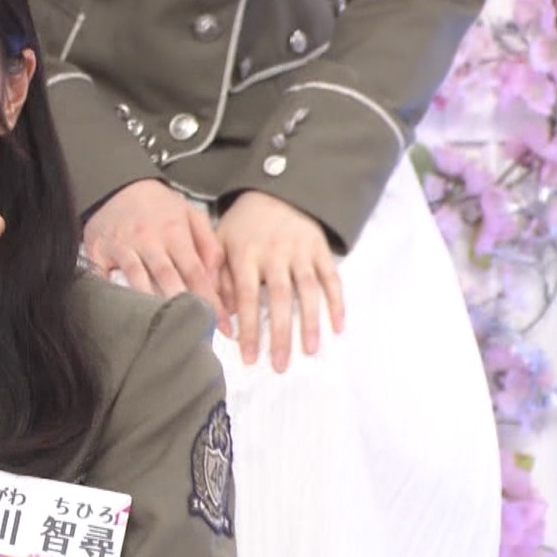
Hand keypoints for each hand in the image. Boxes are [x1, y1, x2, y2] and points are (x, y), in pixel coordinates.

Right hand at [83, 179, 227, 330]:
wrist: (118, 185)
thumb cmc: (157, 206)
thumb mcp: (190, 215)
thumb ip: (208, 245)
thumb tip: (217, 277)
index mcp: (174, 231)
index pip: (196, 271)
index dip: (210, 300)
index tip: (222, 325)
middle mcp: (148, 239)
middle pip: (167, 277)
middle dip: (183, 306)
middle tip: (197, 331)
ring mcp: (122, 245)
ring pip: (136, 277)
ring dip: (149, 302)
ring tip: (162, 327)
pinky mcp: (99, 250)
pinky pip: (102, 276)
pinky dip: (108, 292)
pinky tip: (118, 311)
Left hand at [216, 190, 344, 372]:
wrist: (276, 190)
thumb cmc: (243, 225)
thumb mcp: (221, 243)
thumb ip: (218, 278)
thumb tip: (222, 318)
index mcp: (245, 254)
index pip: (247, 297)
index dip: (249, 328)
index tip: (249, 357)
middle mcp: (274, 253)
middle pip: (279, 298)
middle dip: (280, 334)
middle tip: (280, 365)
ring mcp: (300, 250)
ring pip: (308, 290)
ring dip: (311, 322)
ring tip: (310, 351)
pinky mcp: (321, 249)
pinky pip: (332, 278)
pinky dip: (338, 301)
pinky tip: (338, 326)